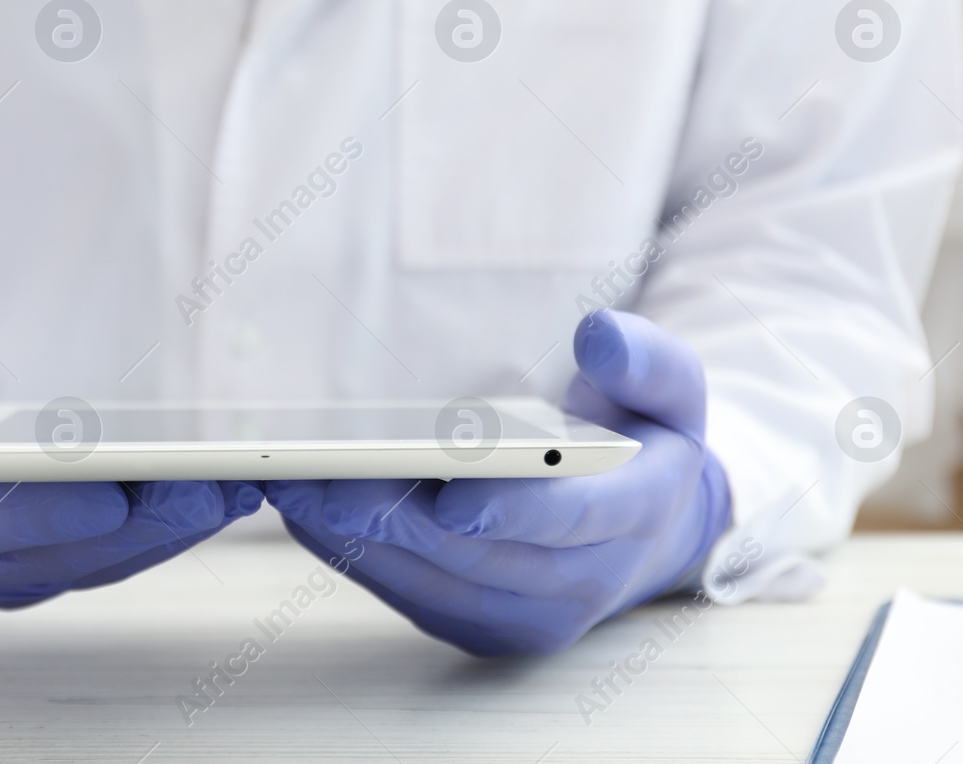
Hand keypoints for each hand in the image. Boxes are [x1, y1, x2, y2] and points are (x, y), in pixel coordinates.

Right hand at [0, 301, 261, 605]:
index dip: (49, 511)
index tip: (113, 490)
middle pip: (68, 551)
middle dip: (148, 518)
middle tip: (220, 480)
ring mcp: (11, 573)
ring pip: (104, 561)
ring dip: (174, 528)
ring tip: (242, 482)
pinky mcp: (48, 567)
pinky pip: (116, 556)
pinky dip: (167, 529)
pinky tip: (219, 493)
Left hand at [266, 309, 729, 655]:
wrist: (649, 532)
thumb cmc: (643, 441)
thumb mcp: (671, 389)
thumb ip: (645, 360)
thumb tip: (598, 335)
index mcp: (633, 516)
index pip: (572, 519)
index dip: (513, 510)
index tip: (456, 497)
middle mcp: (579, 583)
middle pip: (475, 554)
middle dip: (394, 514)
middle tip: (323, 472)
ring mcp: (525, 616)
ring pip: (428, 580)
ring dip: (354, 537)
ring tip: (291, 482)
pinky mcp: (477, 626)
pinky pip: (403, 594)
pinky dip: (351, 553)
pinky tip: (303, 508)